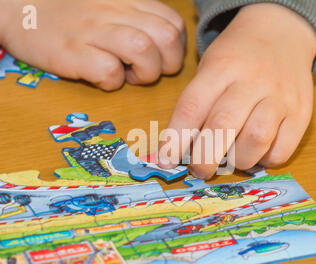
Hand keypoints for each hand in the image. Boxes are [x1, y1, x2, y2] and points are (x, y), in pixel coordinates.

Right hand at [0, 0, 185, 89]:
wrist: (20, 8)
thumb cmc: (72, 12)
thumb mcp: (112, 6)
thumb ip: (140, 19)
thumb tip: (165, 47)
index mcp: (130, 0)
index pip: (175, 25)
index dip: (175, 51)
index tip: (159, 60)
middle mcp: (116, 10)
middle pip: (167, 39)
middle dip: (166, 65)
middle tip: (145, 70)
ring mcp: (93, 30)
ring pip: (144, 50)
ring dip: (144, 73)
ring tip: (127, 76)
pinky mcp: (72, 52)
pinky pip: (109, 72)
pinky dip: (112, 82)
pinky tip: (101, 77)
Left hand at [158, 3, 315, 178]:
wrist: (282, 33)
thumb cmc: (236, 58)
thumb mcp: (210, 68)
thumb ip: (197, 106)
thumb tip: (180, 151)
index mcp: (221, 68)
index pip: (191, 108)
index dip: (175, 140)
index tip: (165, 162)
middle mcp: (251, 81)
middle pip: (223, 126)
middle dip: (205, 158)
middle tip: (199, 170)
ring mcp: (280, 97)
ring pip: (256, 140)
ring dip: (237, 161)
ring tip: (232, 158)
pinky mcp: (302, 113)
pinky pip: (281, 150)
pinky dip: (264, 160)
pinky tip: (256, 152)